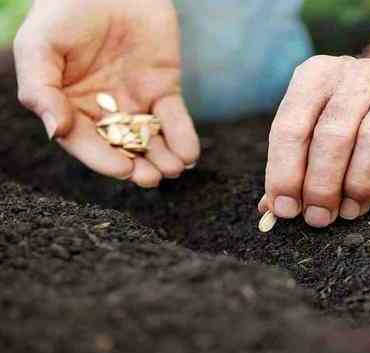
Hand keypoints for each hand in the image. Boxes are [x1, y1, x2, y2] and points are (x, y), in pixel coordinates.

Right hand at [14, 0, 199, 187]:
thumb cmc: (63, 12)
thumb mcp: (39, 47)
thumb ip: (41, 89)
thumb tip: (56, 131)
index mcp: (70, 107)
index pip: (87, 142)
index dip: (104, 159)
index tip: (123, 169)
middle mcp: (103, 111)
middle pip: (121, 147)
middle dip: (138, 165)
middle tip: (152, 178)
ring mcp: (135, 100)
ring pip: (150, 138)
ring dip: (163, 157)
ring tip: (174, 169)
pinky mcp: (163, 88)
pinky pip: (174, 117)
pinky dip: (183, 136)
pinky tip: (190, 154)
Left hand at [259, 55, 369, 226]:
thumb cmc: (350, 118)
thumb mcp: (315, 127)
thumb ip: (292, 164)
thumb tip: (271, 208)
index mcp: (316, 75)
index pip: (290, 127)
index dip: (284, 173)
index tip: (285, 210)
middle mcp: (357, 74)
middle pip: (333, 135)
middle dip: (322, 186)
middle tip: (319, 218)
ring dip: (358, 185)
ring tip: (349, 212)